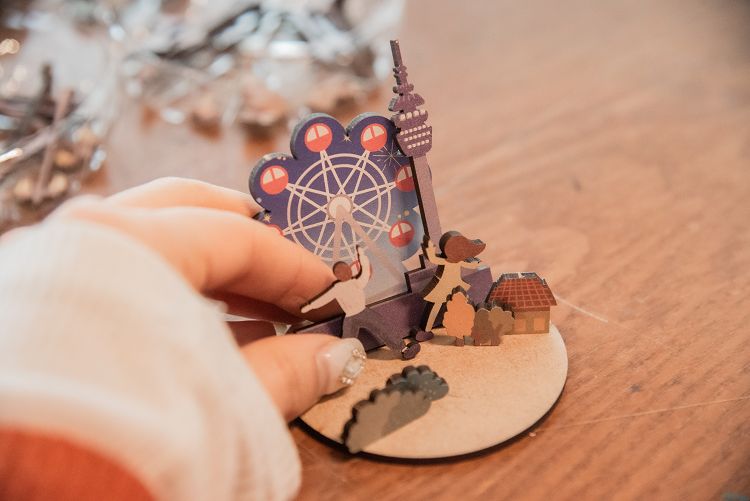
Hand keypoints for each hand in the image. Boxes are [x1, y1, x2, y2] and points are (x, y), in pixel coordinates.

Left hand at [50, 177, 364, 419]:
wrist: (18, 499)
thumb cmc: (117, 448)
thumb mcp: (221, 409)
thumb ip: (286, 373)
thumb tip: (335, 355)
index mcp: (128, 245)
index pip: (237, 235)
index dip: (294, 266)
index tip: (329, 294)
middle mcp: (79, 238)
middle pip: (187, 210)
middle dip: (249, 244)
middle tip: (291, 284)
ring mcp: (52, 267)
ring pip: (148, 237)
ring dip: (212, 268)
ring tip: (260, 314)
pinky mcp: (39, 303)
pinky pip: (117, 272)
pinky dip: (169, 290)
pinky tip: (205, 334)